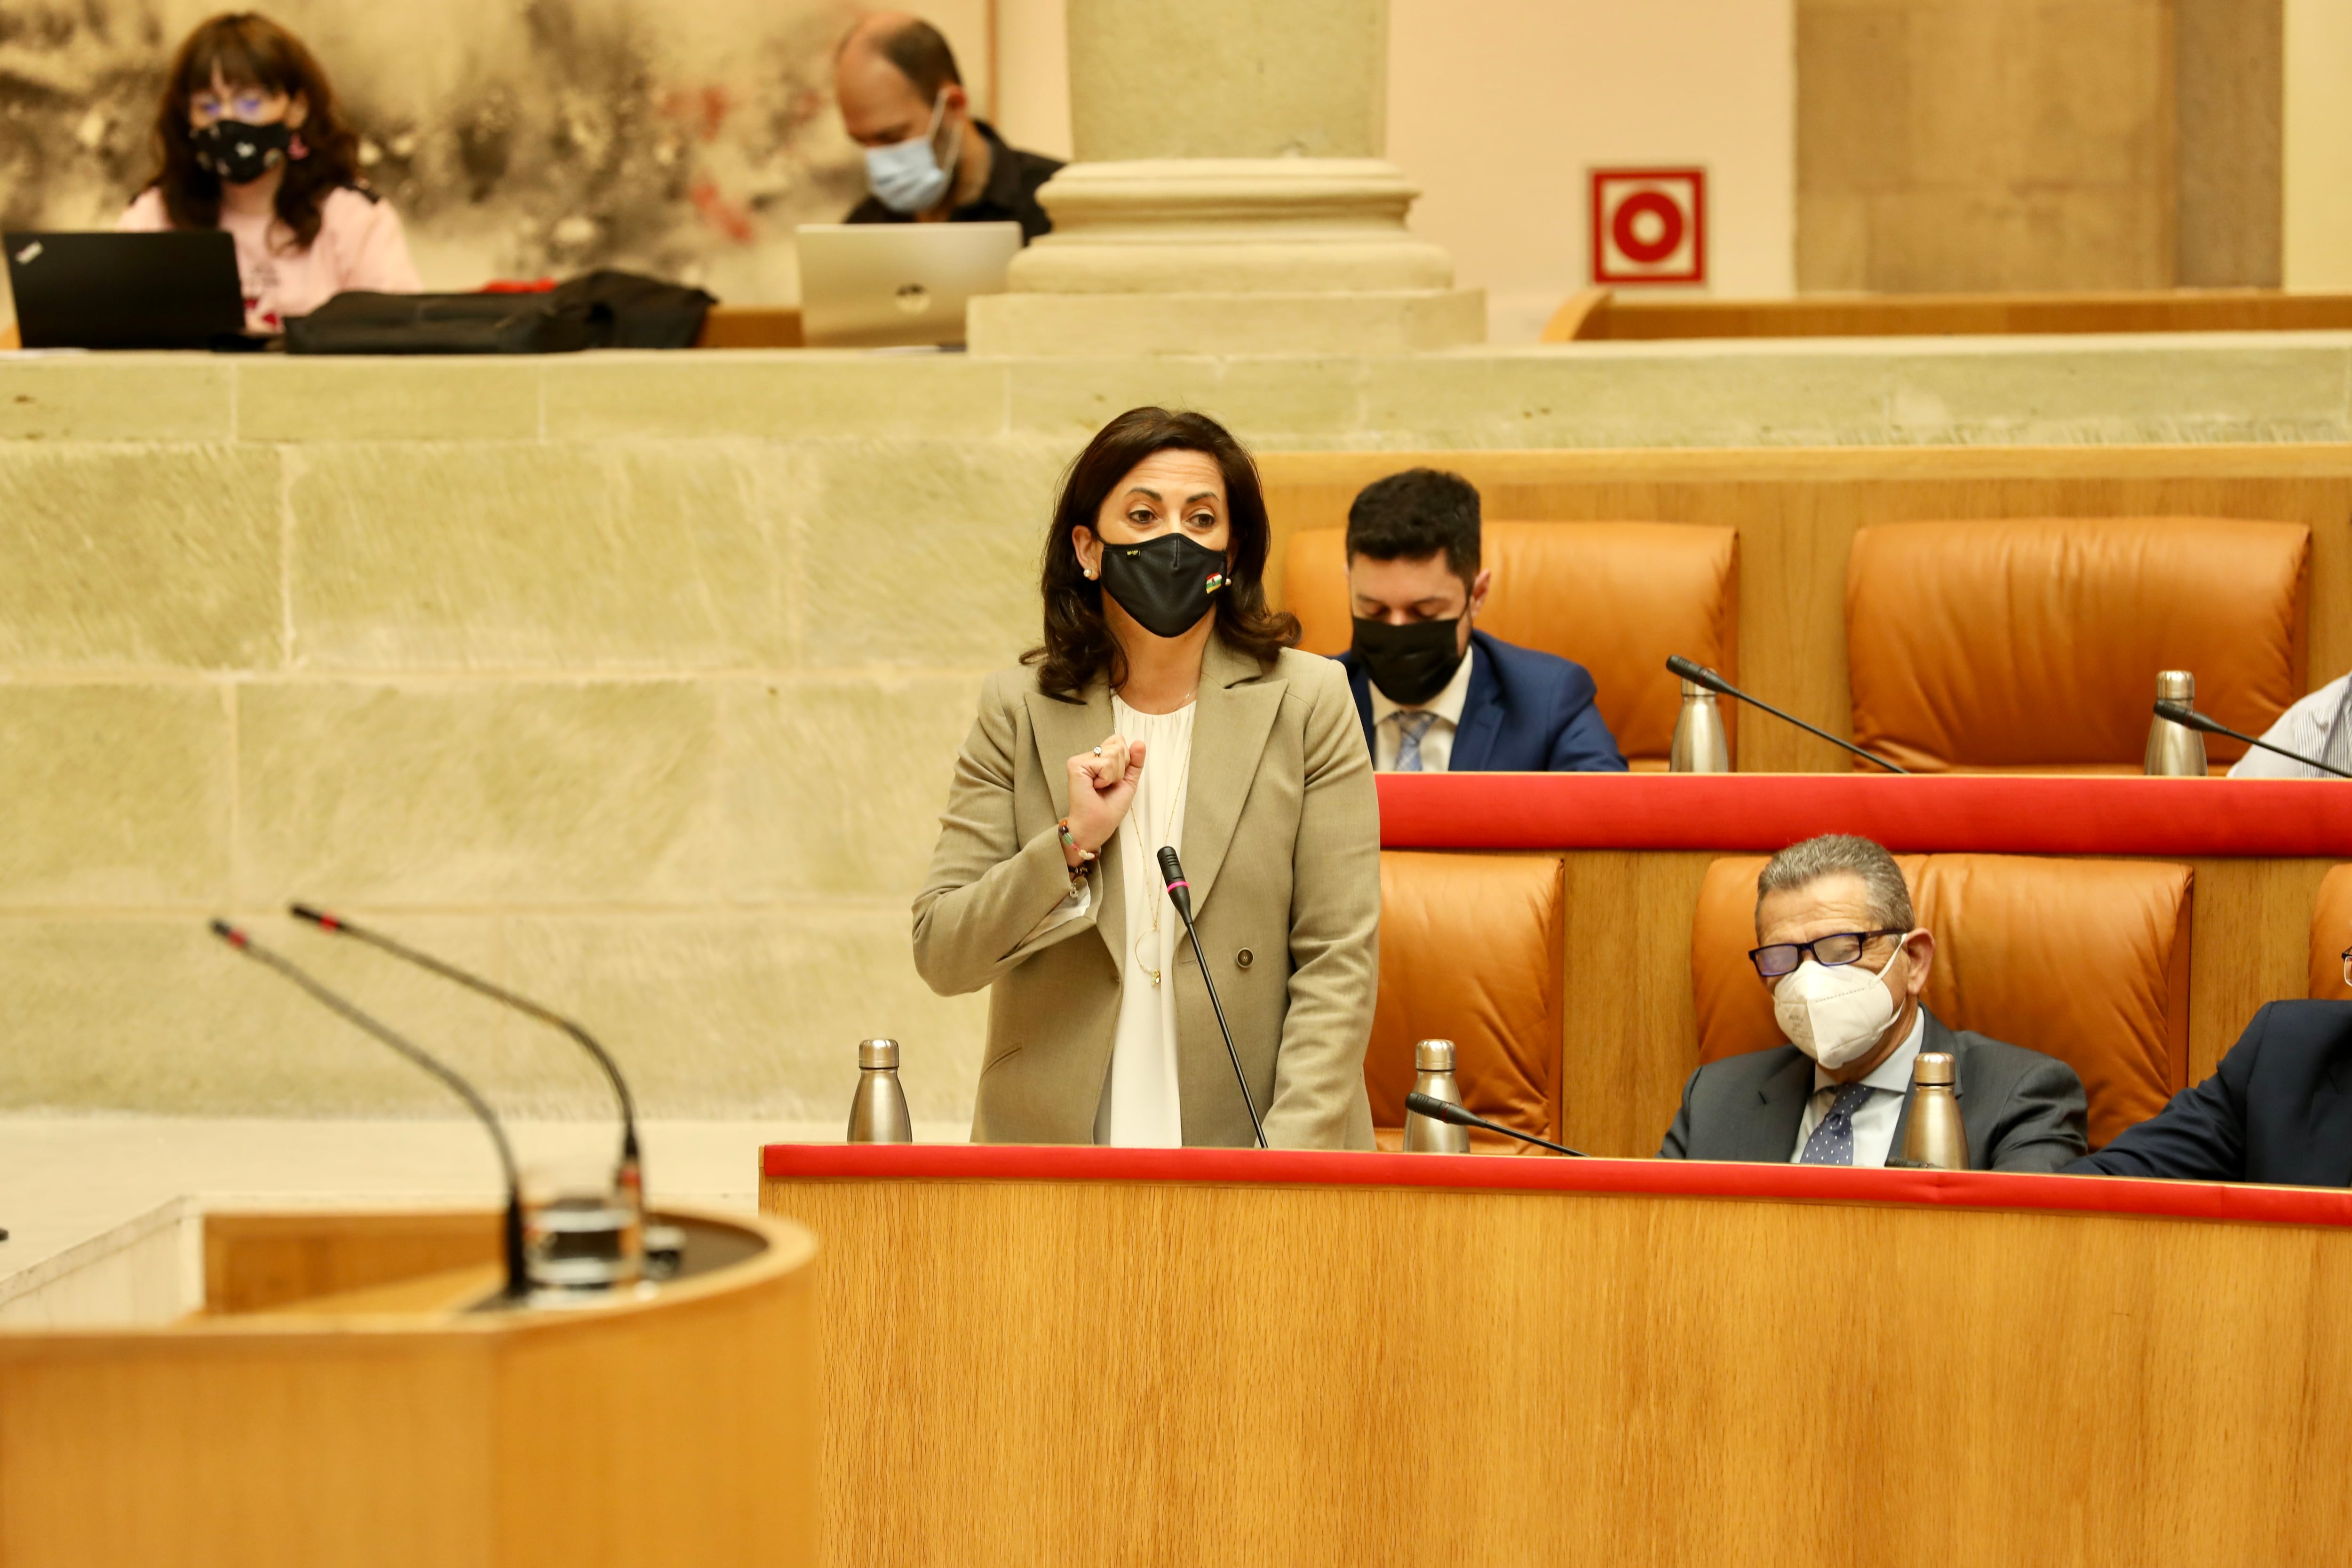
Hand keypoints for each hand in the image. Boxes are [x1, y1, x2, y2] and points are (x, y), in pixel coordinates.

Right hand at [1065, 735, 1147, 856]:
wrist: (1096, 827)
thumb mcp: (1128, 782)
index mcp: (1098, 759)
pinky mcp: (1076, 765)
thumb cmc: (1108, 809)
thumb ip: (1135, 762)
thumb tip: (1139, 743)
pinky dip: (1107, 778)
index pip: (1119, 741)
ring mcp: (1079, 760)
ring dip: (1114, 775)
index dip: (1125, 761)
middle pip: (1118, 745)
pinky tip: (1095, 787)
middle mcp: (1087, 756)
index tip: (1114, 780)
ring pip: (1114, 753)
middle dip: (1121, 769)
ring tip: (1101, 787)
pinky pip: (1105, 763)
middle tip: (1107, 785)